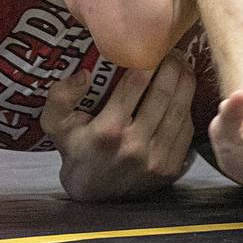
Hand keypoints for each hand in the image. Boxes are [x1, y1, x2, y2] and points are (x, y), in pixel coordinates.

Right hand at [43, 52, 197, 200]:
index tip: (154, 44)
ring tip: (183, 65)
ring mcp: (156, 159)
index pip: (137, 83)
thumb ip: (60, 96)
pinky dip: (188, 107)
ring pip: (180, 110)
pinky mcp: (171, 168)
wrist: (93, 197)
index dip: (150, 59)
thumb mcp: (55, 124)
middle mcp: (135, 145)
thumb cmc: (75, 151)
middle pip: (165, 93)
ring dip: (186, 83)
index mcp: (108, 130)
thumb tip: (84, 74)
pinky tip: (183, 93)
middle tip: (175, 50)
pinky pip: (186, 130)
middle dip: (174, 65)